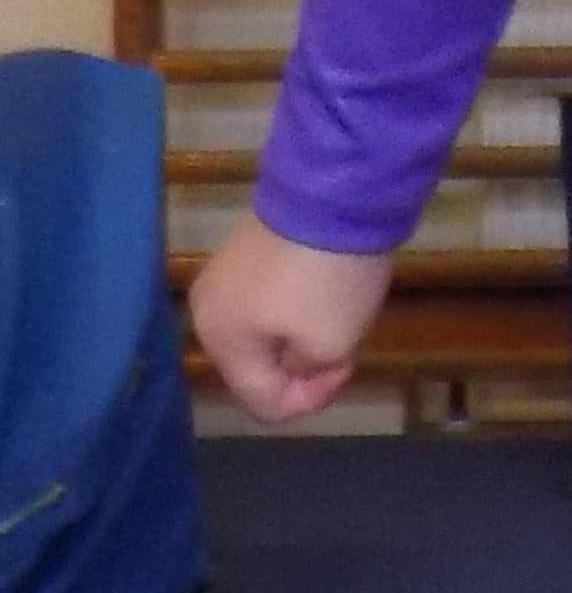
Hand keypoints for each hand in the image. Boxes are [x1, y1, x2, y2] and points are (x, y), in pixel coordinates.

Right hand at [189, 211, 391, 423]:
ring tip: (337, 316)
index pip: (261, 402)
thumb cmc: (328, 277)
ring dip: (300, 336)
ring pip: (262, 334)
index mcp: (220, 342)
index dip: (308, 399)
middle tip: (342, 347)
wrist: (333, 190)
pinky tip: (324, 290)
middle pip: (256, 368)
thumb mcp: (331, 344)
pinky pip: (266, 300)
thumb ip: (308, 374)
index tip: (343, 368)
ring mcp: (222, 276)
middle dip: (301, 368)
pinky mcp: (244, 250)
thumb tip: (295, 367)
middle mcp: (206, 312)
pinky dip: (296, 306)